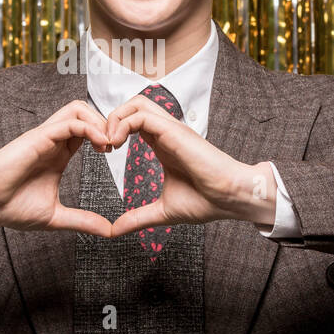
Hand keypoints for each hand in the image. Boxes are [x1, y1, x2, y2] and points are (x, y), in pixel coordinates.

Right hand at [0, 100, 114, 237]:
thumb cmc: (12, 208)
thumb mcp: (56, 217)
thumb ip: (82, 221)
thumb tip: (108, 231)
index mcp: (59, 154)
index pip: (87, 130)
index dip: (106, 135)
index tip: (115, 153)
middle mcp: (53, 141)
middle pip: (85, 112)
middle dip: (107, 122)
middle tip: (117, 144)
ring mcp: (45, 137)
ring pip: (78, 108)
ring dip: (100, 121)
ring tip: (109, 143)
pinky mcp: (37, 138)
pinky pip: (69, 122)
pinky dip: (89, 128)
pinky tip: (100, 145)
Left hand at [103, 95, 275, 237]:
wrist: (231, 198)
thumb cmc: (207, 201)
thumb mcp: (163, 211)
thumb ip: (138, 217)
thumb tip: (115, 230)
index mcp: (162, 144)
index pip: (132, 121)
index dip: (113, 131)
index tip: (103, 153)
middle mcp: (165, 132)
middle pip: (132, 105)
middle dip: (110, 120)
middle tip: (101, 146)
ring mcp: (170, 129)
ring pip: (136, 103)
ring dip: (114, 119)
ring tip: (108, 144)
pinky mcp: (174, 131)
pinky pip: (141, 115)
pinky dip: (122, 124)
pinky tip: (116, 145)